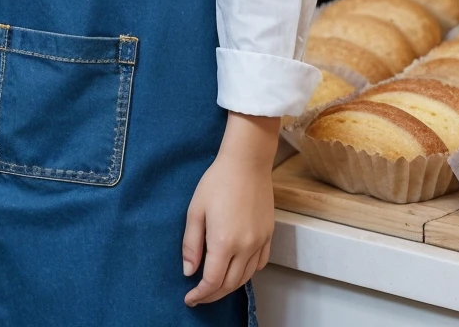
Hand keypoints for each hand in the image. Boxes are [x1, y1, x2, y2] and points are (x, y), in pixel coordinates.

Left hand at [182, 112, 278, 306]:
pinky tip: (238, 268)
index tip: (190, 299)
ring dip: (230, 286)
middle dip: (213, 294)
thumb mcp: (196, 210)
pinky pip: (260, 263)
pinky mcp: (269, 233)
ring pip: (246, 277)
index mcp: (224, 242)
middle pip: (230, 284)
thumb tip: (189, 272)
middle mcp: (245, 247)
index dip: (200, 295)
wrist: (247, 161)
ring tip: (216, 285)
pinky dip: (248, 272)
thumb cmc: (217, 181)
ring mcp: (260, 241)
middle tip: (200, 295)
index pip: (212, 282)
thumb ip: (191, 244)